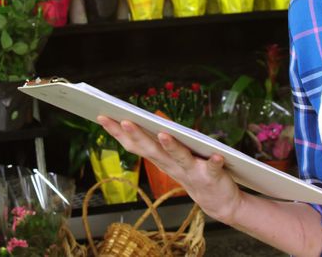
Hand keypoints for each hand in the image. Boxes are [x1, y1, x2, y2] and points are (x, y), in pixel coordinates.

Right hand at [97, 115, 244, 222]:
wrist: (219, 203)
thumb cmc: (194, 174)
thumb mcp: (172, 159)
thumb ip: (160, 144)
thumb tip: (144, 122)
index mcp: (162, 160)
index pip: (136, 145)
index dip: (118, 132)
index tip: (102, 116)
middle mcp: (173, 166)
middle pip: (152, 150)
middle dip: (137, 135)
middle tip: (123, 120)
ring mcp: (192, 172)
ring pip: (179, 157)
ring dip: (170, 146)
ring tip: (163, 134)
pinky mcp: (212, 176)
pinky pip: (213, 168)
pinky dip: (214, 162)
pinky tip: (217, 156)